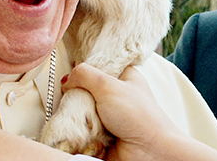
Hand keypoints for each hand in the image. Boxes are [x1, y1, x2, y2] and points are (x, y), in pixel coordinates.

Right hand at [63, 63, 216, 160]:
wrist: (150, 153)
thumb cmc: (138, 116)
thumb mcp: (108, 85)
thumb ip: (84, 74)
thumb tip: (66, 80)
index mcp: (123, 76)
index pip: (97, 65)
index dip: (84, 69)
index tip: (73, 74)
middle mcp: (116, 94)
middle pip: (85, 88)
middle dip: (78, 94)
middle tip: (77, 98)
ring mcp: (108, 115)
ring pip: (82, 108)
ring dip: (79, 113)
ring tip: (84, 118)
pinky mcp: (101, 133)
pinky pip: (83, 126)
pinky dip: (80, 128)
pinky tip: (84, 130)